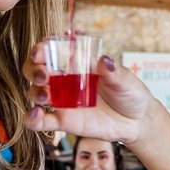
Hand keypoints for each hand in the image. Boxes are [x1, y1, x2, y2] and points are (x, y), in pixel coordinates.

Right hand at [24, 45, 156, 143]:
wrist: (137, 121)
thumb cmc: (130, 94)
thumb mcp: (126, 81)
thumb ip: (114, 73)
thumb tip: (105, 61)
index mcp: (78, 63)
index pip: (53, 50)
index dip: (42, 47)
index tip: (41, 50)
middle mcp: (65, 80)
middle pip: (37, 69)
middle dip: (33, 69)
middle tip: (43, 74)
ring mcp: (62, 100)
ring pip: (35, 93)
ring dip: (35, 92)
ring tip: (45, 96)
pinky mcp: (63, 121)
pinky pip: (41, 121)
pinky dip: (32, 119)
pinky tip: (36, 115)